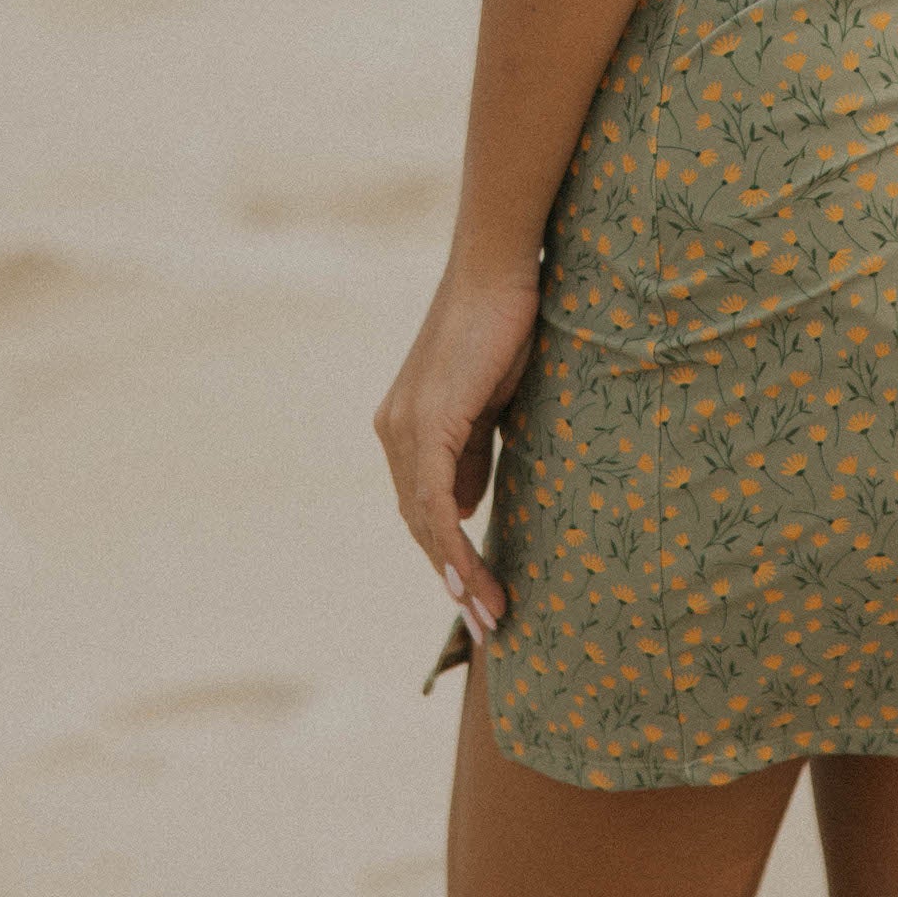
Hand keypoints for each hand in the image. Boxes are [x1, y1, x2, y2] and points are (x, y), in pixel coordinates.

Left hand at [372, 262, 539, 639]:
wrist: (497, 272)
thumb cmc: (503, 325)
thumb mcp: (491, 402)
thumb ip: (473, 452)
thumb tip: (467, 508)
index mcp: (407, 425)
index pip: (423, 507)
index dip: (449, 555)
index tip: (481, 597)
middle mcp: (394, 430)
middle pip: (419, 524)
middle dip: (453, 579)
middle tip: (490, 625)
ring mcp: (405, 428)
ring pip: (424, 522)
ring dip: (457, 575)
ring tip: (491, 616)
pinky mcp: (426, 423)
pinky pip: (434, 502)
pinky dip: (451, 546)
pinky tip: (470, 580)